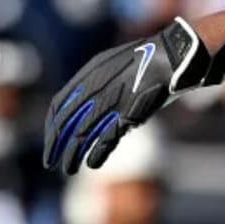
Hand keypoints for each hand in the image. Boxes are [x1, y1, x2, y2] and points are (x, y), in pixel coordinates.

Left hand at [43, 17, 224, 173]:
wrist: (174, 54)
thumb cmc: (146, 59)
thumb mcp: (114, 64)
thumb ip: (96, 81)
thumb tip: (83, 102)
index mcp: (89, 74)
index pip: (59, 105)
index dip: (53, 126)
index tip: (52, 140)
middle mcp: (95, 88)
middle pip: (66, 122)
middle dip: (56, 144)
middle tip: (50, 162)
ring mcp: (112, 100)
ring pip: (83, 133)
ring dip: (73, 154)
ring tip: (68, 169)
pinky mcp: (130, 113)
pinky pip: (108, 137)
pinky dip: (98, 152)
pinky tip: (92, 164)